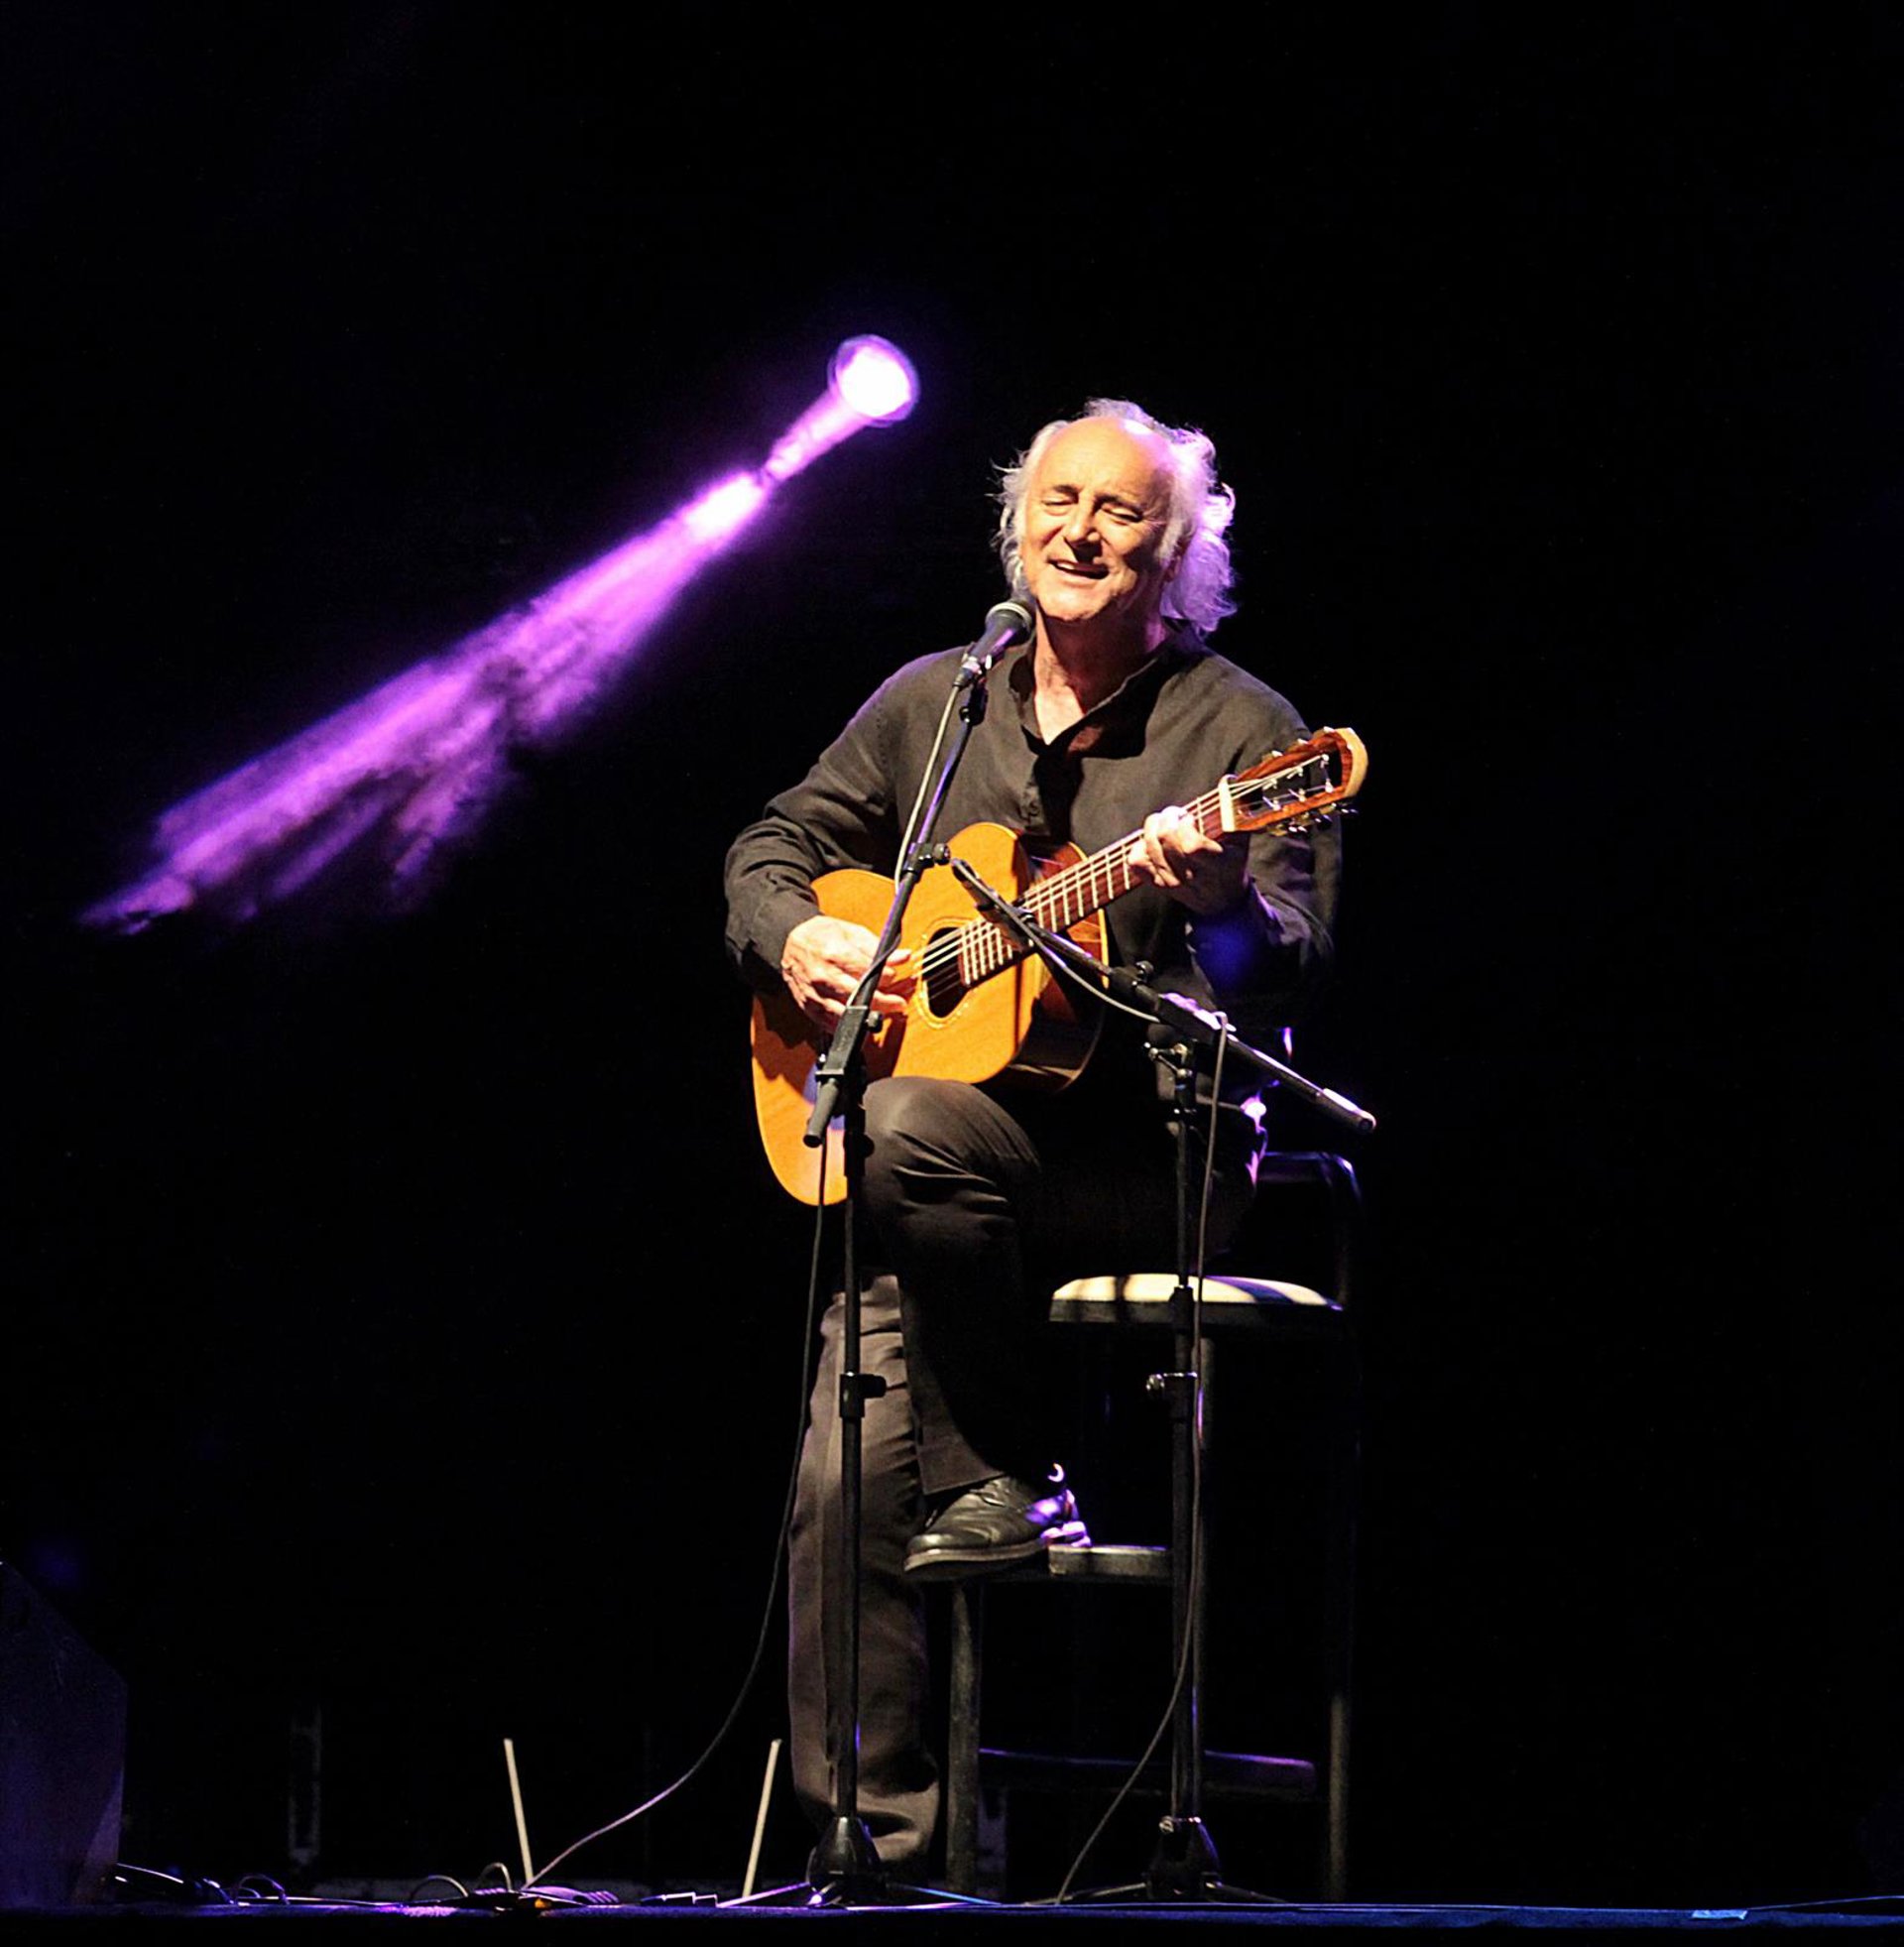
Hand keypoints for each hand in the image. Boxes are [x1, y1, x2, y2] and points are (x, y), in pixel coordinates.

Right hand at [781, 915, 915, 1032]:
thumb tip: (904, 957)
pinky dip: (848, 1025)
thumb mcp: (851, 933)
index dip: (886, 977)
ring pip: (846, 1014)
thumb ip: (878, 948)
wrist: (791, 944)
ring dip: (868, 1017)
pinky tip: (860, 1021)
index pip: (867, 972)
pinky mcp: (809, 1007)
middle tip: (898, 1003)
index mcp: (834, 954)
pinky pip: (830, 1024)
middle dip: (884, 1002)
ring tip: (882, 1013)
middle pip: (859, 996)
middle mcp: (823, 976)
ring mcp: (814, 994)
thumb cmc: (822, 936)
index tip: (894, 977)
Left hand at [1126, 808, 1249, 916]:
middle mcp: (1190, 876)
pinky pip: (1136, 861)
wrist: (1222, 900)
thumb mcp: (1241, 839)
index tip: (1191, 818)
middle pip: (1165, 840)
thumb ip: (1236, 810)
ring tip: (1167, 823)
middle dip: (1169, 817)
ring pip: (1149, 846)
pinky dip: (1141, 845)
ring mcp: (1171, 881)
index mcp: (1214, 864)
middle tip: (1178, 814)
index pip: (1191, 846)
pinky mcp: (1156, 884)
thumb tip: (1228, 781)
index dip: (1186, 826)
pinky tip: (1155, 841)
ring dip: (1155, 826)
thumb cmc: (1231, 864)